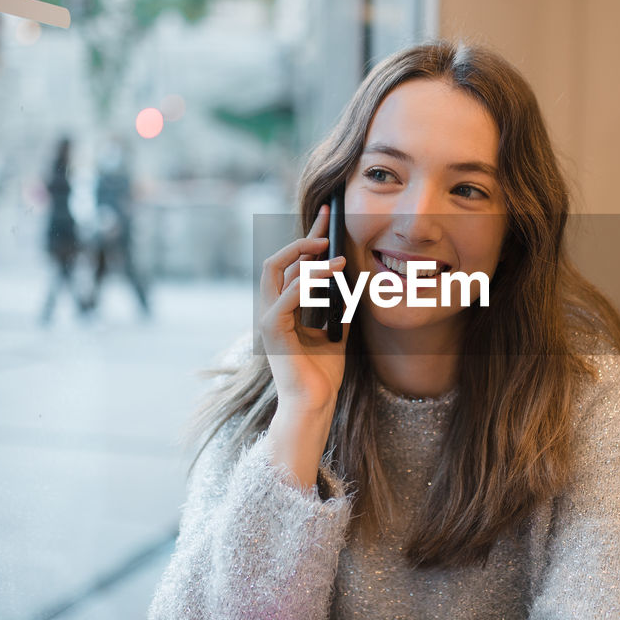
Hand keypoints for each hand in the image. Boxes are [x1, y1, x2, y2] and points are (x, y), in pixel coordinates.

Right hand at [259, 204, 349, 418]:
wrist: (315, 403)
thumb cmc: (323, 373)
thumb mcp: (337, 331)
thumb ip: (338, 306)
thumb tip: (351, 280)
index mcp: (284, 308)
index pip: (292, 265)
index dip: (308, 238)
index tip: (326, 215)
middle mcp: (271, 309)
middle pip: (277, 260)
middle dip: (301, 240)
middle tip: (327, 230)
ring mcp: (268, 317)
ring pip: (278, 271)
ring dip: (308, 258)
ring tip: (336, 256)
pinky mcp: (272, 329)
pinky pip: (287, 295)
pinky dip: (309, 281)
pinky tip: (330, 274)